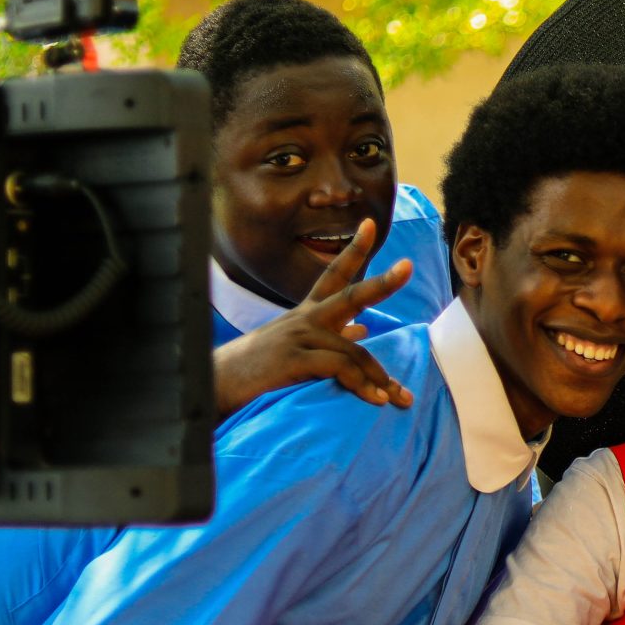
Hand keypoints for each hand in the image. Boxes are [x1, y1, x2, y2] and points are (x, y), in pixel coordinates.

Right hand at [211, 220, 416, 416]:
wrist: (215, 385)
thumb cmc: (258, 371)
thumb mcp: (296, 348)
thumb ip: (331, 338)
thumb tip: (362, 330)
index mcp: (306, 313)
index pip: (333, 275)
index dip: (353, 250)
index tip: (371, 224)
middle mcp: (304, 319)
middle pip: (350, 296)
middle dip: (382, 282)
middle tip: (408, 266)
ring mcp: (298, 336)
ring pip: (353, 351)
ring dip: (379, 377)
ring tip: (398, 397)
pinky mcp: (293, 359)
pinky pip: (339, 369)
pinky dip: (360, 386)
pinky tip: (374, 400)